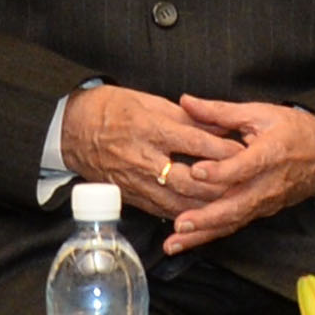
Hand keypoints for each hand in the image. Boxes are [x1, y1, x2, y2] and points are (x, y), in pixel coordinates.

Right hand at [61, 87, 250, 224]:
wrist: (70, 130)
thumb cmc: (109, 108)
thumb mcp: (146, 100)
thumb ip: (182, 115)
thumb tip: (215, 122)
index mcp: (150, 128)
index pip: (194, 142)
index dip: (222, 148)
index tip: (244, 151)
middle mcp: (144, 158)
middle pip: (189, 178)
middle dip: (219, 184)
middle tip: (244, 184)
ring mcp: (136, 181)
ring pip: (178, 201)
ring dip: (206, 206)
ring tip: (230, 204)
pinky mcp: (131, 196)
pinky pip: (162, 210)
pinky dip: (185, 213)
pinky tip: (202, 214)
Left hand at [164, 98, 314, 255]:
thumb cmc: (290, 130)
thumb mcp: (258, 112)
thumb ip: (219, 111)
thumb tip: (186, 101)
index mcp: (270, 153)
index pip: (244, 166)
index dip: (221, 171)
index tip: (196, 171)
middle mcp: (268, 183)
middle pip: (237, 205)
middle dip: (207, 218)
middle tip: (180, 223)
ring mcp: (264, 201)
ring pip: (232, 221)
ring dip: (203, 234)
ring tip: (176, 243)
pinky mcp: (260, 211)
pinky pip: (234, 225)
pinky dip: (210, 235)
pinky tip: (188, 241)